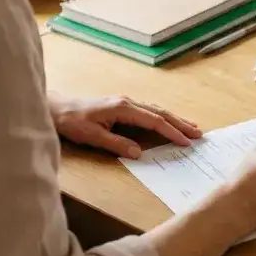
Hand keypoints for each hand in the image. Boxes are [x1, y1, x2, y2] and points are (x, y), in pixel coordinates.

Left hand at [50, 93, 200, 158]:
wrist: (56, 108)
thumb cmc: (71, 122)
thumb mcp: (92, 136)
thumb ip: (116, 144)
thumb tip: (139, 153)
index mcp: (123, 108)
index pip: (154, 121)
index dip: (172, 132)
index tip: (187, 142)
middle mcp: (127, 102)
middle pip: (160, 113)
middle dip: (180, 123)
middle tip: (199, 133)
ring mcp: (125, 102)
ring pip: (155, 110)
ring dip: (174, 119)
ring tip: (191, 127)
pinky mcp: (121, 106)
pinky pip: (147, 111)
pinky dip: (162, 117)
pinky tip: (168, 121)